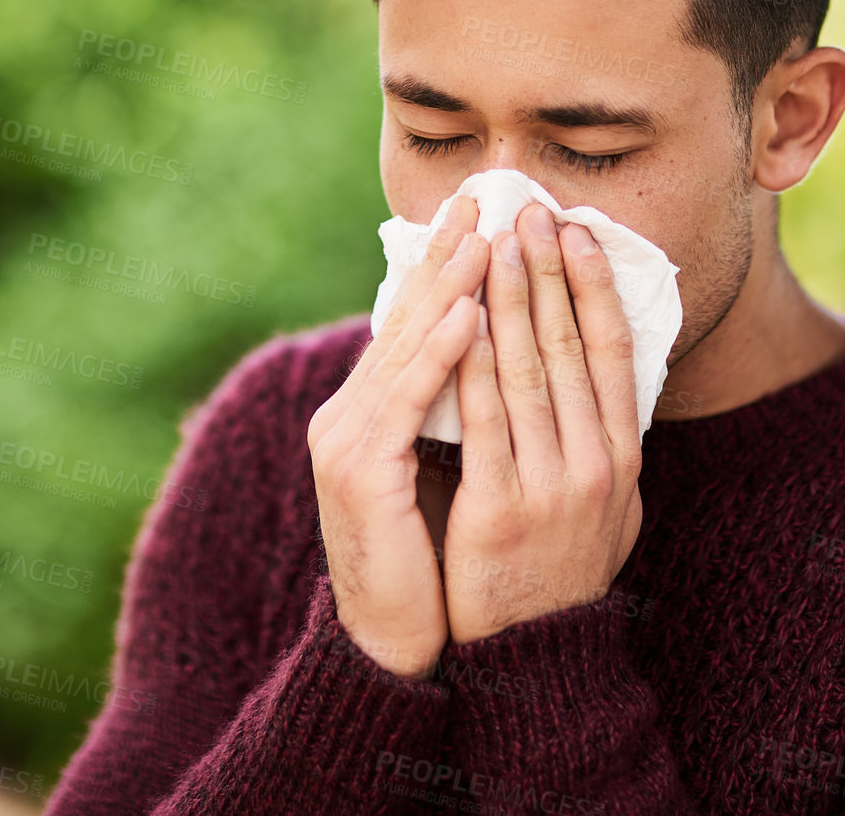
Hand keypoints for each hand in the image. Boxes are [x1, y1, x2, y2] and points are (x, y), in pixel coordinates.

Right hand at [307, 194, 487, 678]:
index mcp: (369, 410)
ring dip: (448, 288)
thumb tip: (497, 345)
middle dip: (446, 256)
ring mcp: (348, 442)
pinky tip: (467, 316)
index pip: (411, 321)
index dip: (444, 264)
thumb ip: (456, 409)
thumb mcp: (444, 466)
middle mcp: (349, 414)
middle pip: (403, 319)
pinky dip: (438, 355)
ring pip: (406, 349)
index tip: (480, 212)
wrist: (397, 647)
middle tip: (480, 198)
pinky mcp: (361, 475)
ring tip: (483, 239)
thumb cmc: (433, 560)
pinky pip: (406, 403)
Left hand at [442, 200, 642, 643]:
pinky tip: (457, 314)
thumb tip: (606, 361)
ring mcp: (550, 487)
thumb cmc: (560, 567)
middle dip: (548, 271)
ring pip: (527, 369)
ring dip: (508, 297)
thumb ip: (601, 436)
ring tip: (494, 241)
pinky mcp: (499, 507)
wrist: (531, 658)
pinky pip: (482, 416)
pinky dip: (470, 358)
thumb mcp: (606, 502)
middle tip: (529, 210)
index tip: (578, 230)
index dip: (595, 285)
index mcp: (623, 456)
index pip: (614, 350)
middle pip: (570, 346)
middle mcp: (597, 466)